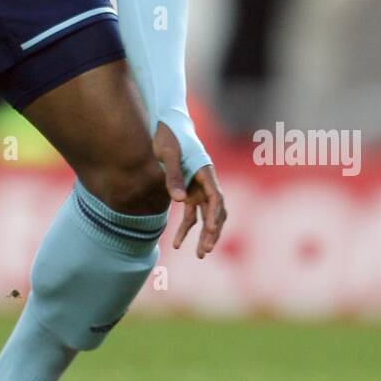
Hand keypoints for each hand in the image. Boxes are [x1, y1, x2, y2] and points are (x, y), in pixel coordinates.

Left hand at [152, 120, 226, 258]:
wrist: (165, 125)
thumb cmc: (167, 136)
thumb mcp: (167, 154)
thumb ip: (173, 176)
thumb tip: (180, 201)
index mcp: (205, 171)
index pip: (216, 196)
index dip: (215, 214)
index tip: (211, 229)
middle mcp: (205, 182)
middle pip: (216, 210)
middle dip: (213, 231)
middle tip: (205, 250)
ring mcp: (198, 189)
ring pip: (206, 216)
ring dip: (205, 235)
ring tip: (200, 254)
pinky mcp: (188, 193)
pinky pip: (191, 215)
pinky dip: (186, 230)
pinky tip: (176, 244)